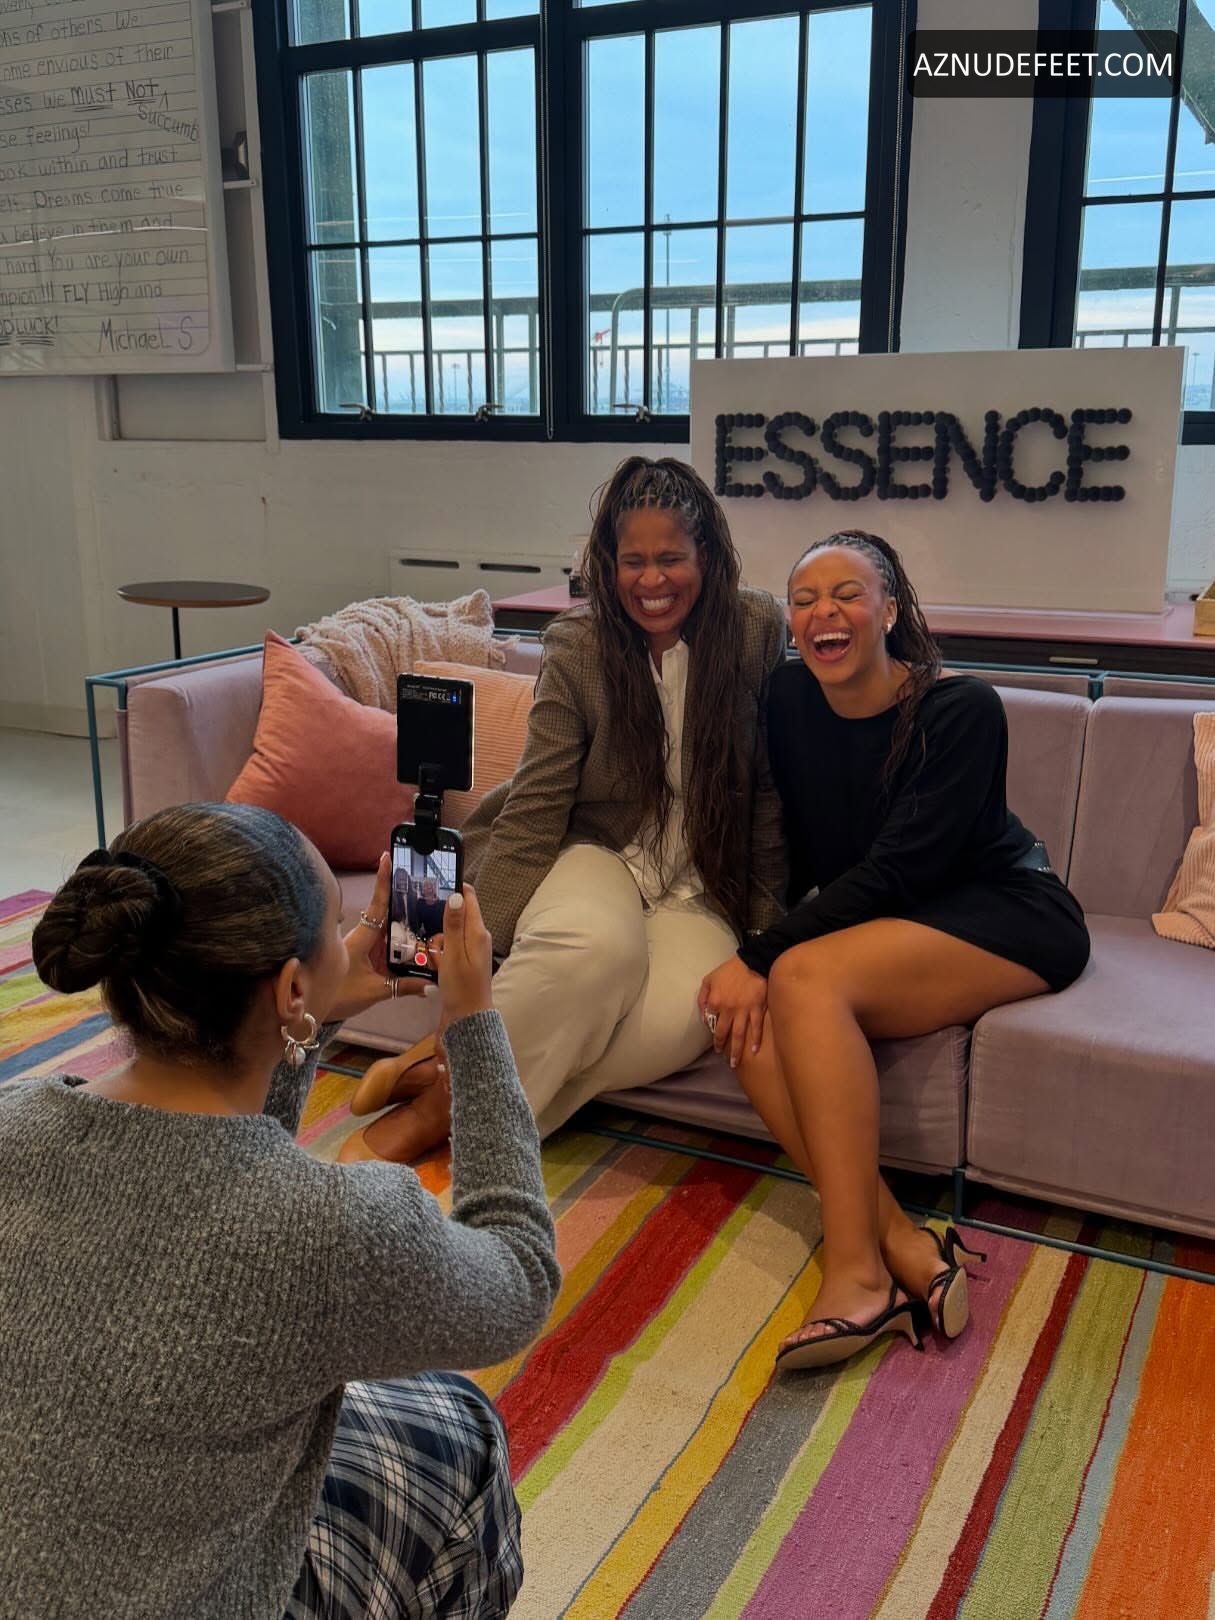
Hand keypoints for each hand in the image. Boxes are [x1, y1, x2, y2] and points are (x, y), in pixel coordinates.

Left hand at [328, 853, 426, 1022]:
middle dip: (404, 897)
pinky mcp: (365, 955)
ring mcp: (364, 944)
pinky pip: (386, 943)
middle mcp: (364, 935)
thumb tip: (431, 985)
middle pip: (388, 911)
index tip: (387, 858)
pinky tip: (417, 945)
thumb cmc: (338, 995)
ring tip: (428, 912)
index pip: (378, 904)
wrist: (315, 1007)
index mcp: (364, 937)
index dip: (383, 881)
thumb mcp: (374, 991)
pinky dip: (401, 941)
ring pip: (389, 927)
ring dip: (406, 921)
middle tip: (422, 882)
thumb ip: (404, 986)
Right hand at [435, 884, 492, 1025]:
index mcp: (478, 932)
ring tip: (430, 950)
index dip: (453, 887)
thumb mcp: (454, 954)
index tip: (433, 882)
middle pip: (458, 913)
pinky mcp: (465, 961)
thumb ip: (454, 925)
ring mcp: (473, 949)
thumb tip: (456, 895)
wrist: (468, 1019)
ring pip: (451, 930)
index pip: (469, 897)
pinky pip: (450, 946)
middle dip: (440, 916)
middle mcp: (478, 937)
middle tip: (425, 925)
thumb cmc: (461, 988)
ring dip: (438, 935)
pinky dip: (440, 948)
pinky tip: (432, 959)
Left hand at [698, 956, 767, 1068]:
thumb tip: (702, 1013)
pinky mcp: (757, 1009)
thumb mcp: (709, 979)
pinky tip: (754, 1051)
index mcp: (714, 1001)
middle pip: (722, 1033)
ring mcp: (743, 1010)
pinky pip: (756, 1028)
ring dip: (736, 1051)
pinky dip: (756, 1040)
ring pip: (738, 1035)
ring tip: (734, 1062)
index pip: (710, 1022)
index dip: (712, 1031)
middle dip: (721, 1046)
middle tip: (722, 1055)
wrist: (752, 961)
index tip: (715, 1037)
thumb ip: (702, 996)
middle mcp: (727, 1009)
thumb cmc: (730, 970)